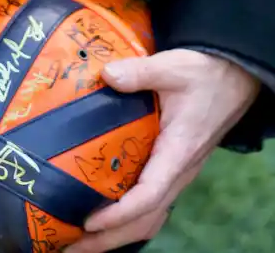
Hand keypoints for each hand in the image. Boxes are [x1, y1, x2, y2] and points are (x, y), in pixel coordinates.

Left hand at [73, 48, 260, 250]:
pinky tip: (104, 217)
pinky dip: (128, 219)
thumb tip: (106, 75)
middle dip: (109, 239)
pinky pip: (151, 204)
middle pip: (145, 220)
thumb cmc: (204, 74)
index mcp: (177, 153)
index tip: (89, 223)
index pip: (149, 196)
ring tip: (81, 241)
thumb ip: (140, 72)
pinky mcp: (171, 167)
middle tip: (70, 248)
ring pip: (149, 217)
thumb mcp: (173, 67)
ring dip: (117, 234)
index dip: (118, 214)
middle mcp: (177, 171)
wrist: (232, 77)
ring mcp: (175, 172)